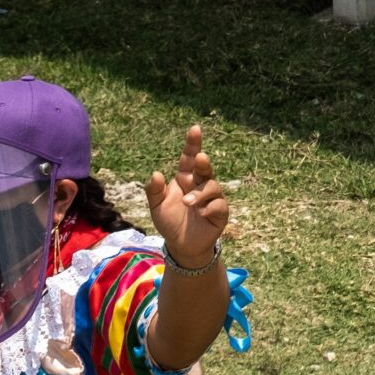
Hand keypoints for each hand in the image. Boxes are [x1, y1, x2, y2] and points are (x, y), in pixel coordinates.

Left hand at [146, 124, 230, 269]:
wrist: (180, 246)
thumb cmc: (169, 221)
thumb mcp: (156, 206)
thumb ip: (154, 190)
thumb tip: (155, 173)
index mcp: (185, 179)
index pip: (189, 158)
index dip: (193, 143)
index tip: (195, 128)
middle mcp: (200, 185)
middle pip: (205, 168)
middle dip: (204, 162)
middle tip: (201, 158)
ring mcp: (211, 198)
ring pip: (212, 186)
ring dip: (200, 194)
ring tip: (187, 203)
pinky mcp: (219, 213)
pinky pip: (219, 205)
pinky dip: (210, 207)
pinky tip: (202, 214)